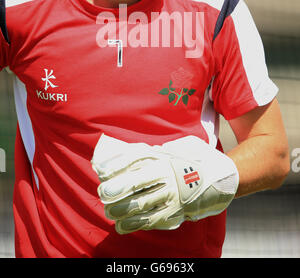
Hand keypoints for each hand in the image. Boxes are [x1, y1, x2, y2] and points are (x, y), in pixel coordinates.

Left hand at [91, 135, 238, 233]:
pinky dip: (135, 224)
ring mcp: (172, 195)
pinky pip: (152, 220)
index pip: (136, 159)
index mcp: (165, 157)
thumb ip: (154, 149)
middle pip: (136, 182)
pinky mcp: (176, 212)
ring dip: (122, 210)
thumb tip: (125, 152)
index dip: (117, 166)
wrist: (222, 176)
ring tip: (109, 212)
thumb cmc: (194, 158)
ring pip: (142, 204)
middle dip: (116, 189)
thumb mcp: (176, 145)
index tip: (101, 172)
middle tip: (102, 194)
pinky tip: (122, 226)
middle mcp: (168, 175)